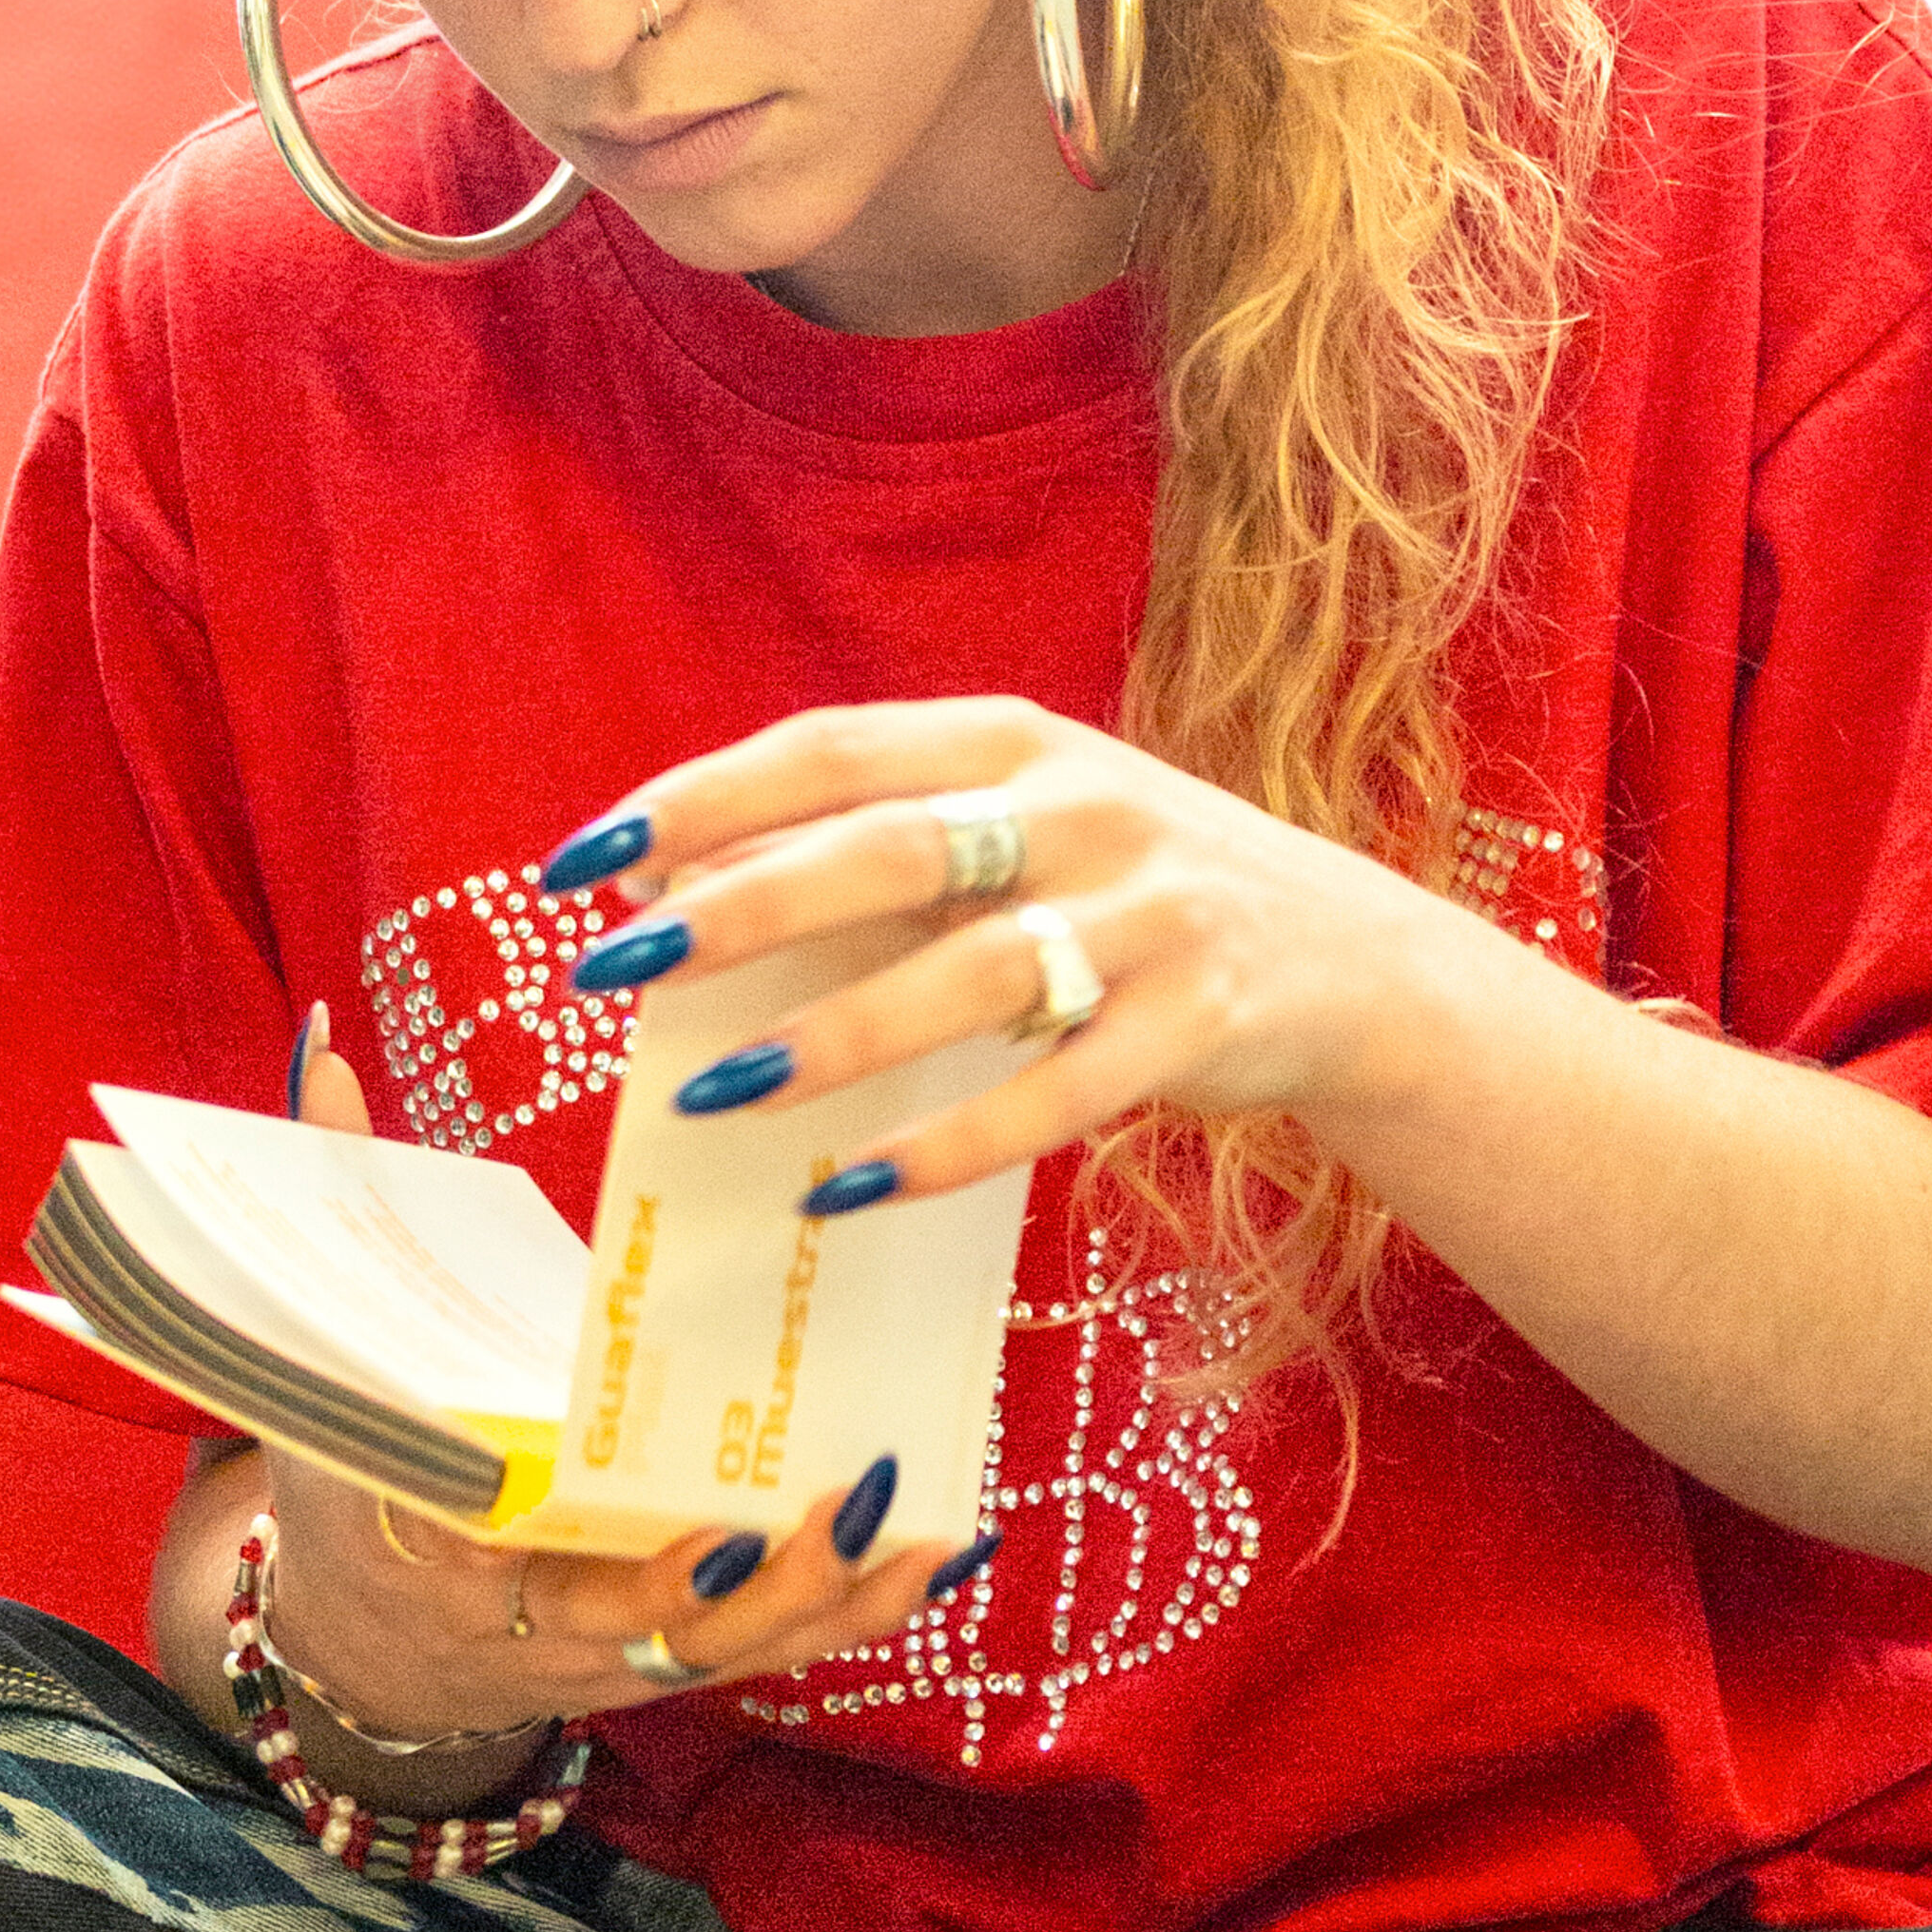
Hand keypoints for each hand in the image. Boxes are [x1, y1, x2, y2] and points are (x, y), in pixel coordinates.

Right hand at [153, 1013, 993, 1811]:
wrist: (366, 1638)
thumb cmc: (356, 1476)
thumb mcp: (325, 1360)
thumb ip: (337, 1209)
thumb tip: (327, 1046)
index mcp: (440, 1548)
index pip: (529, 1563)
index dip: (628, 1565)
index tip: (712, 1532)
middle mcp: (535, 1621)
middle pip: (663, 1628)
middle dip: (764, 1582)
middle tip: (852, 1501)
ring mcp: (612, 1654)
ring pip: (734, 1650)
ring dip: (835, 1598)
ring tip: (929, 1530)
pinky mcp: (668, 1661)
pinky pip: (769, 1649)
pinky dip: (853, 1610)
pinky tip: (937, 1550)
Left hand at [546, 698, 1450, 1209]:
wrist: (1346, 960)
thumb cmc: (1126, 898)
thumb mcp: (1015, 841)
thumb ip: (878, 855)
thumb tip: (682, 900)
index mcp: (1009, 742)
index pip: (831, 747)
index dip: (704, 797)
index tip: (585, 860)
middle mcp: (1078, 807)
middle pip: (889, 846)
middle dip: (742, 905)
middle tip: (617, 969)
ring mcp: (1148, 913)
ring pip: (972, 973)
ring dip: (836, 1034)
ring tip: (719, 1093)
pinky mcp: (1199, 1019)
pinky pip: (1060, 1092)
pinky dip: (949, 1144)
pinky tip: (850, 1190)